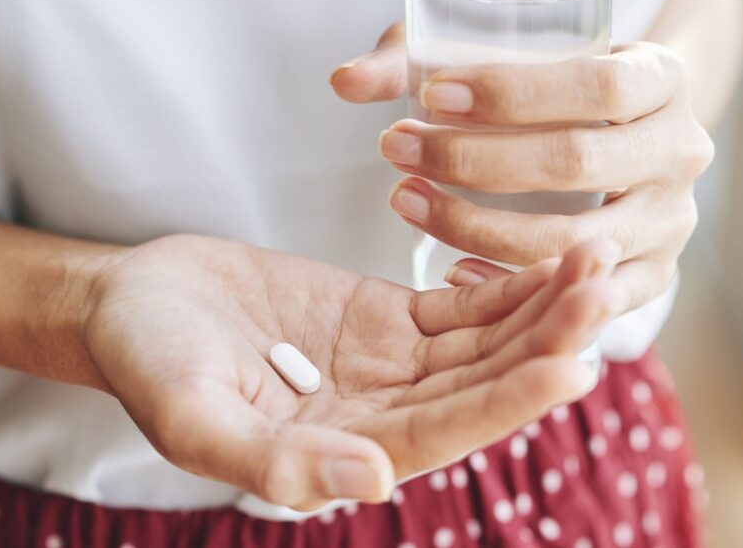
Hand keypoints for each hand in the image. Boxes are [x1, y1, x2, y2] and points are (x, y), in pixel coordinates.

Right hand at [82, 234, 624, 510]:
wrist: (137, 303)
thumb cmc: (150, 363)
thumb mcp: (191, 416)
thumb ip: (274, 460)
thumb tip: (371, 484)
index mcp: (346, 452)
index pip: (445, 431)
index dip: (508, 401)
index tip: (572, 365)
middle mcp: (385, 416)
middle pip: (482, 383)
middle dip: (547, 342)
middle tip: (605, 294)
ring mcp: (392, 365)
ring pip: (484, 342)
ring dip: (542, 308)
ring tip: (597, 263)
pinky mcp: (388, 319)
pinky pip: (462, 306)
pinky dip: (508, 285)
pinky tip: (554, 260)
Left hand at [331, 24, 713, 307]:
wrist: (631, 129)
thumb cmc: (559, 83)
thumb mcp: (514, 52)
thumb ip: (426, 60)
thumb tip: (344, 81)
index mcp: (664, 79)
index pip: (597, 85)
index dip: (512, 93)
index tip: (432, 95)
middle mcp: (682, 150)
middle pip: (578, 163)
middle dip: (475, 161)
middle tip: (397, 149)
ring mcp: (671, 221)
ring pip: (573, 239)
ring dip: (477, 225)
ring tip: (404, 201)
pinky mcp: (653, 276)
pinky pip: (577, 295)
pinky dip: (510, 283)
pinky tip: (448, 267)